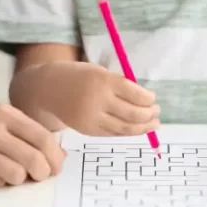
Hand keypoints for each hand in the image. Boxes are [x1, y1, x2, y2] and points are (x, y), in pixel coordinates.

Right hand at [0, 104, 65, 187]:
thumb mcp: (2, 121)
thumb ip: (30, 135)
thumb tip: (60, 156)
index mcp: (4, 113)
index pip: (42, 138)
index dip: (55, 157)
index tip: (57, 166)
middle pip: (33, 159)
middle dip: (43, 172)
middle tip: (40, 175)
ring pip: (17, 175)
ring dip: (20, 179)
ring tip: (12, 172)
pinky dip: (0, 182)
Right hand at [34, 61, 159, 135]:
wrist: (49, 89)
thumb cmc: (79, 77)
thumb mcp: (99, 72)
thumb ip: (120, 85)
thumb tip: (146, 101)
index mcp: (102, 81)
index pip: (134, 93)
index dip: (148, 99)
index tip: (153, 98)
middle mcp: (97, 101)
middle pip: (132, 113)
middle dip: (149, 114)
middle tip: (157, 112)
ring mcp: (92, 118)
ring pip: (124, 127)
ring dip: (143, 126)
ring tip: (153, 123)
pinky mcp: (88, 130)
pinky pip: (113, 133)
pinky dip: (127, 132)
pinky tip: (136, 128)